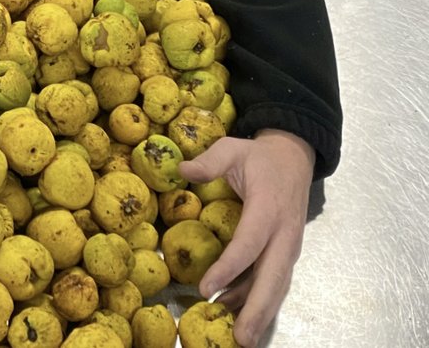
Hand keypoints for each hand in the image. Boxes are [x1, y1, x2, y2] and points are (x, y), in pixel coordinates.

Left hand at [179, 129, 314, 347]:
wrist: (293, 157)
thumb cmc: (259, 156)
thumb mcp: (233, 147)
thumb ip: (209, 160)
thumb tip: (182, 170)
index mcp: (269, 209)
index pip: (250, 243)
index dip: (230, 268)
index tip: (206, 289)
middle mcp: (284, 234)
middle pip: (273, 278)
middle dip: (257, 310)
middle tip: (240, 337)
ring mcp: (287, 246)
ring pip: (276, 286)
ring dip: (257, 311)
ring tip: (238, 336)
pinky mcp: (284, 253)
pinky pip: (271, 280)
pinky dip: (254, 298)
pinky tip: (230, 311)